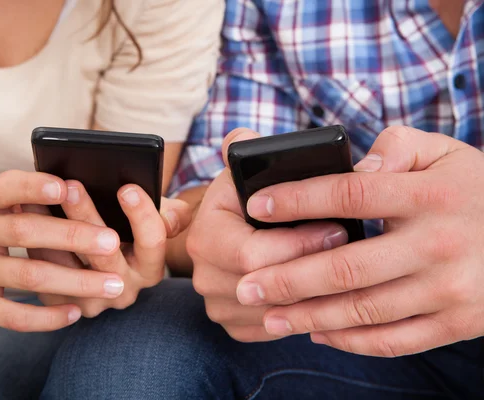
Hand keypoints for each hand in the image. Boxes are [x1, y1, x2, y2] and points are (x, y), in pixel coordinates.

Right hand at [0, 171, 125, 331]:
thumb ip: (17, 200)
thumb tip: (74, 189)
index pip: (4, 188)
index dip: (34, 186)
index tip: (66, 186)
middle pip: (24, 232)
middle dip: (72, 237)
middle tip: (111, 241)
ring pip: (27, 275)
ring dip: (75, 281)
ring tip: (113, 284)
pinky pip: (12, 315)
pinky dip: (46, 316)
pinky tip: (74, 313)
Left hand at [29, 180, 191, 316]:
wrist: (102, 268)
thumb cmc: (131, 233)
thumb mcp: (156, 221)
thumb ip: (170, 214)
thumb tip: (171, 213)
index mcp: (150, 268)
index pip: (153, 242)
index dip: (142, 215)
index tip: (126, 188)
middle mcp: (124, 291)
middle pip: (105, 254)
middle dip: (87, 216)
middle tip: (72, 185)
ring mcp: (92, 302)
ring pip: (67, 266)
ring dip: (49, 228)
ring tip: (35, 195)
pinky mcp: (61, 305)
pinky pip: (44, 276)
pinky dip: (32, 244)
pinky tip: (22, 216)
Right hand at [187, 129, 348, 341]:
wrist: (237, 227)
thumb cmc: (252, 195)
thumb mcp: (251, 167)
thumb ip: (255, 147)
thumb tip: (257, 141)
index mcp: (205, 230)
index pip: (251, 253)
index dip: (299, 244)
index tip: (338, 228)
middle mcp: (202, 269)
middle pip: (263, 288)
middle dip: (313, 271)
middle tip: (351, 253)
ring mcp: (215, 299)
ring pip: (272, 313)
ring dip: (313, 296)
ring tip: (346, 273)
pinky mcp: (232, 321)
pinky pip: (271, 329)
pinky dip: (301, 316)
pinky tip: (326, 295)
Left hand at [237, 126, 483, 355]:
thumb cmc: (475, 191)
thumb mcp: (446, 153)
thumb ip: (399, 146)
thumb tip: (357, 163)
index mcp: (429, 195)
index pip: (351, 193)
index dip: (298, 199)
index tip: (257, 205)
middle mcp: (438, 244)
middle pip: (345, 266)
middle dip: (287, 279)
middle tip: (246, 286)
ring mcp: (450, 290)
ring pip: (363, 309)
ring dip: (309, 317)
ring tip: (270, 317)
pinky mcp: (457, 323)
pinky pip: (394, 339)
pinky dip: (352, 341)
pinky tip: (319, 334)